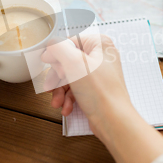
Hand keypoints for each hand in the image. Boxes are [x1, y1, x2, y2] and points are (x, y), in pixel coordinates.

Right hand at [41, 34, 162, 162]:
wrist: (113, 120)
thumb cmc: (99, 90)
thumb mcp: (73, 62)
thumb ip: (58, 48)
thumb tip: (50, 48)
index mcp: (100, 44)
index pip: (70, 42)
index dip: (57, 55)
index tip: (49, 65)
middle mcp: (101, 57)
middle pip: (68, 61)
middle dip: (57, 78)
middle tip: (51, 87)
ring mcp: (99, 75)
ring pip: (70, 78)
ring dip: (60, 92)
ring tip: (57, 103)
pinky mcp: (96, 90)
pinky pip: (77, 90)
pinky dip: (69, 99)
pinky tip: (66, 108)